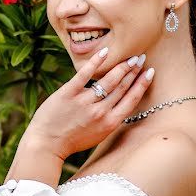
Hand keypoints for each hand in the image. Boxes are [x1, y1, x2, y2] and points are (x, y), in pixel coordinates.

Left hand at [19, 48, 153, 159]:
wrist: (46, 144)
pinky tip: (105, 51)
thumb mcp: (97, 135)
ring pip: (109, 80)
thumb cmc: (71, 141)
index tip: (149, 72)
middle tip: (141, 58)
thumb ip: (109, 119)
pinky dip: (96, 61)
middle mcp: (100, 112)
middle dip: (134, 70)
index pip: (131, 99)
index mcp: (110, 123)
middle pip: (122, 87)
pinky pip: (85, 74)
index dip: (142, 84)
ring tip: (129, 57)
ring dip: (122, 66)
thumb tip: (119, 102)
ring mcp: (84, 102)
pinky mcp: (68, 94)